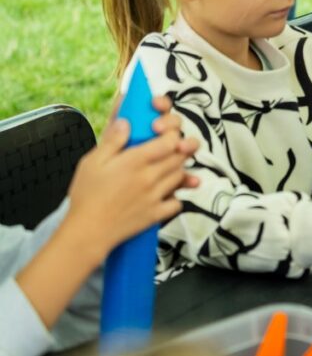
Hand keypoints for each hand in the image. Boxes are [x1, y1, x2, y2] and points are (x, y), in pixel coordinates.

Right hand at [64, 96, 198, 259]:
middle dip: (177, 150)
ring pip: (180, 176)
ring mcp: (156, 196)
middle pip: (180, 157)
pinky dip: (174, 197)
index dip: (172, 135)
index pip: (170, 141)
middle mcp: (150, 177)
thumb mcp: (92, 162)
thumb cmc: (86, 196)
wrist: (87, 232)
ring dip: (177, 170)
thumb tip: (126, 122)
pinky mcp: (156, 214)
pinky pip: (177, 203)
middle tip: (166, 150)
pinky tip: (164, 194)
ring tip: (163, 169)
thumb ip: (112, 141)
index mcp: (136, 161)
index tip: (163, 135)